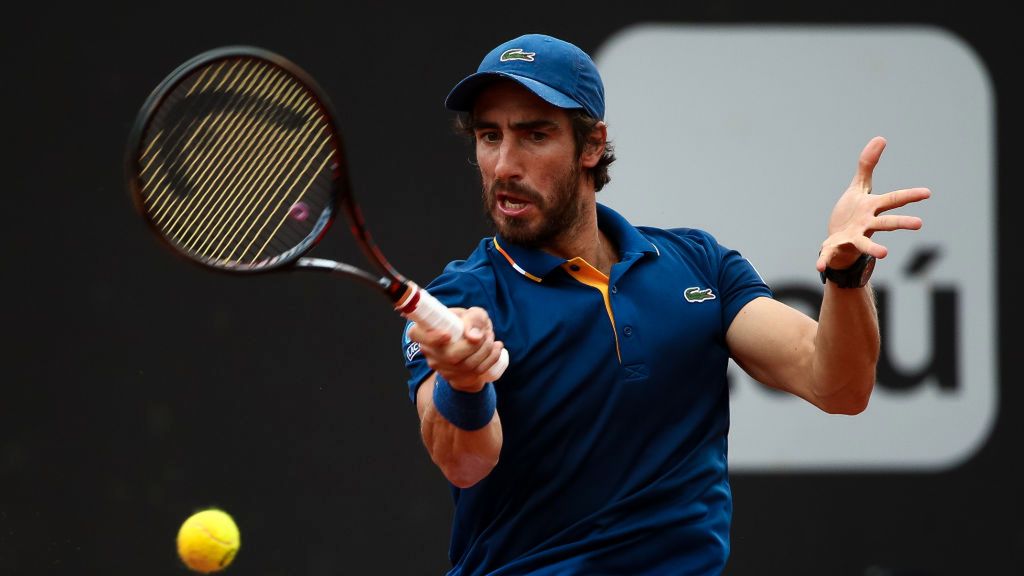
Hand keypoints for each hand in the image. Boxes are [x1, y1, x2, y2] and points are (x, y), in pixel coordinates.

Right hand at [406, 307, 504, 392]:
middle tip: (486, 333)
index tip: (447, 335)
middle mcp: (430, 352)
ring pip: (467, 365)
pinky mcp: (456, 378)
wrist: (474, 344)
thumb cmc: (469, 325)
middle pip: (450, 355)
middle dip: (475, 345)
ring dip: (486, 350)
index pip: (416, 335)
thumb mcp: (472, 314)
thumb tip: (474, 337)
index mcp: (426, 331)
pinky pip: (476, 372)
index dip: (431, 337)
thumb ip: (473, 319)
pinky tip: (497, 348)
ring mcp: (442, 368)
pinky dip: (491, 359)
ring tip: (491, 338)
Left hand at [816, 136, 931, 271]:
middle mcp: (866, 224)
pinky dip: (824, 260)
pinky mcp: (836, 247)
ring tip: (885, 253)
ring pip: (865, 242)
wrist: (839, 241)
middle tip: (919, 224)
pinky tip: (818, 266)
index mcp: (871, 208)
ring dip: (874, 247)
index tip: (927, 192)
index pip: (893, 200)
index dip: (909, 195)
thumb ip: (867, 165)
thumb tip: (880, 138)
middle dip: (901, 223)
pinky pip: (829, 255)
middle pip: (885, 223)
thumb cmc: (853, 214)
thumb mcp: (859, 187)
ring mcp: (853, 237)